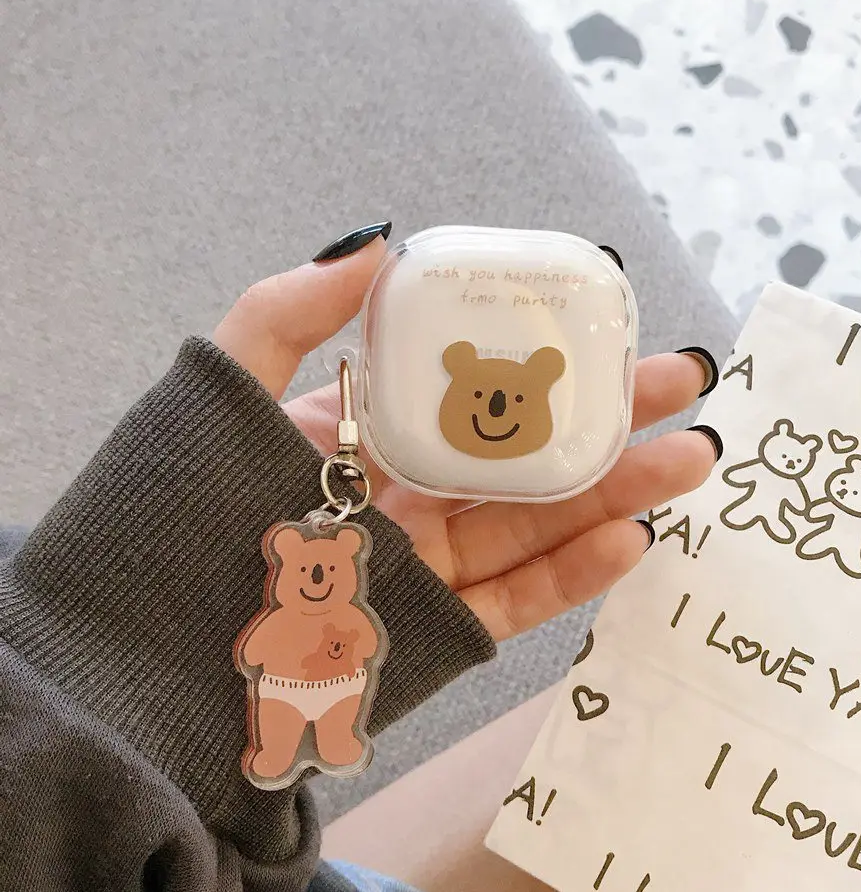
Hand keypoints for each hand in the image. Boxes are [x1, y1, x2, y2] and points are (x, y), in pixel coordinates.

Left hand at [213, 230, 718, 640]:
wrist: (138, 653)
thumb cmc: (174, 505)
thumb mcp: (225, 387)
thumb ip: (292, 308)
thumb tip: (379, 238)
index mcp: (369, 433)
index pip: (474, 389)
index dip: (540, 357)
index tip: (604, 326)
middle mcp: (408, 495)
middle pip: (524, 456)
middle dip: (608, 419)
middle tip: (684, 382)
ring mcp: (426, 565)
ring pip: (537, 524)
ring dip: (617, 493)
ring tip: (689, 455)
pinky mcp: (433, 631)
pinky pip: (515, 600)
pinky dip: (574, 574)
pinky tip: (633, 537)